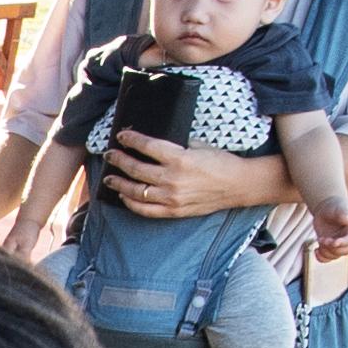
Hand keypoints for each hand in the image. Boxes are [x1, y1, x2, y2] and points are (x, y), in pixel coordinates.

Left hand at [100, 132, 277, 219]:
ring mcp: (171, 197)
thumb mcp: (198, 145)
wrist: (237, 185)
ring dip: (119, 183)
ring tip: (110, 177)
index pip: (146, 146)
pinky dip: (131, 203)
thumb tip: (154, 143)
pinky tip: (123, 196)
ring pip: (136, 191)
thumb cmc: (220, 162)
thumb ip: (176, 145)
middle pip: (136, 168)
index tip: (121, 136)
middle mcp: (172, 179)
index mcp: (179, 158)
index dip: (131, 140)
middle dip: (119, 160)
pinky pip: (145, 210)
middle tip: (109, 155)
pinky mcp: (174, 211)